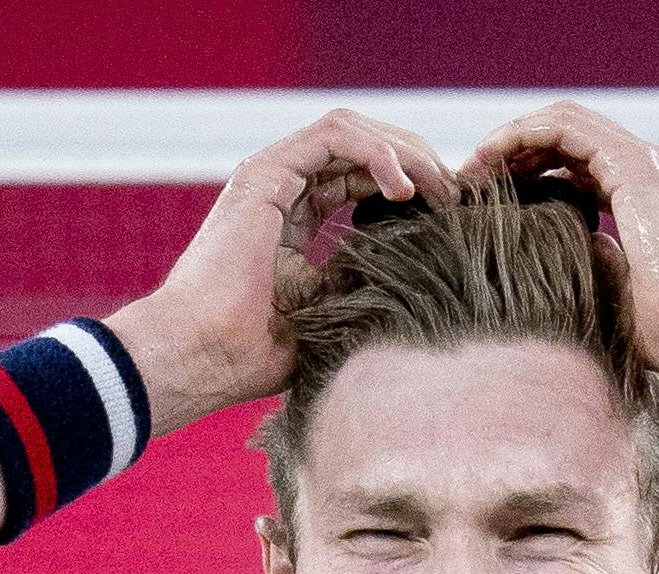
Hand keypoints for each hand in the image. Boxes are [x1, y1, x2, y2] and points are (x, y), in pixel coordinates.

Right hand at [110, 110, 458, 430]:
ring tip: (438, 189)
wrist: (201, 356)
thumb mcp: (328, 312)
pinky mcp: (265, 173)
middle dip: (418, 162)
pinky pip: (334, 137)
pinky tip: (404, 189)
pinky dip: (377, 153)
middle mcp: (283, 188)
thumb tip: (415, 268)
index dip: (412, 186)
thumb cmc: (253, 353)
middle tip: (457, 196)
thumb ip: (361, 279)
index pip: (363, 178)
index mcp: (295, 217)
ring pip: (353, 132)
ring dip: (405, 153)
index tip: (452, 216)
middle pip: (364, 148)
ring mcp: (271, 176)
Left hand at [459, 101, 658, 377]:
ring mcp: (646, 163)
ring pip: (565, 121)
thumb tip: (573, 248)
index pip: (583, 162)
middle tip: (473, 177)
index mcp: (650, 196)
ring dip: (513, 137)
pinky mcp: (635, 167)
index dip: (534, 170)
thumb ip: (599, 263)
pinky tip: (490, 159)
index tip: (495, 198)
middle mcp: (651, 170)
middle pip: (571, 135)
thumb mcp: (621, 293)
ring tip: (473, 167)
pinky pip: (566, 128)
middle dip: (518, 148)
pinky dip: (523, 135)